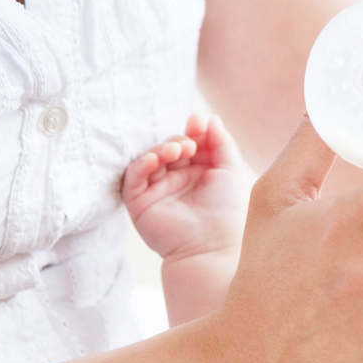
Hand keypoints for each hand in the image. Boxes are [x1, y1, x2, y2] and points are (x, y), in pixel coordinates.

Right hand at [123, 113, 246, 260]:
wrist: (212, 246)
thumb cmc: (227, 210)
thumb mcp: (230, 169)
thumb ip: (221, 142)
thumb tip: (208, 117)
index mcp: (199, 174)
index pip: (190, 144)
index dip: (193, 132)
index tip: (197, 122)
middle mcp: (177, 182)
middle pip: (169, 148)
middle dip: (178, 140)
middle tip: (189, 144)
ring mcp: (157, 192)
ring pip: (150, 159)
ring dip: (161, 149)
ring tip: (177, 151)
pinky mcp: (139, 204)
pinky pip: (133, 178)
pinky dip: (142, 164)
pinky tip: (156, 159)